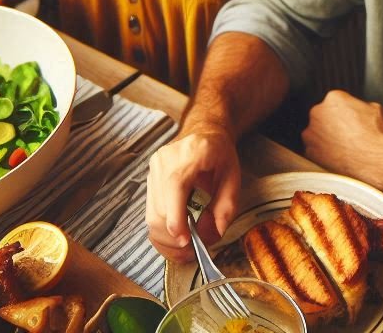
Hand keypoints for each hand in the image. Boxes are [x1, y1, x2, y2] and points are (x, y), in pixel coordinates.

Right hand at [146, 125, 240, 262]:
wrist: (203, 131)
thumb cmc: (220, 153)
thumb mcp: (233, 176)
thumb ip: (226, 206)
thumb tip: (209, 235)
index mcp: (192, 152)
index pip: (175, 187)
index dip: (177, 219)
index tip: (187, 241)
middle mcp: (166, 159)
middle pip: (160, 208)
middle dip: (175, 238)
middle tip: (193, 251)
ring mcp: (153, 169)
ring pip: (151, 216)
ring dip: (167, 239)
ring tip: (186, 249)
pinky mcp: (149, 179)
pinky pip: (149, 214)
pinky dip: (161, 233)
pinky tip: (175, 241)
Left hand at [302, 90, 382, 189]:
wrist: (377, 162)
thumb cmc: (378, 136)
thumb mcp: (376, 109)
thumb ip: (360, 106)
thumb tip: (359, 111)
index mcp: (334, 98)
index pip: (336, 101)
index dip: (345, 112)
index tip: (351, 119)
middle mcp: (318, 113)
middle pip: (323, 116)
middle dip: (333, 124)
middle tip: (348, 134)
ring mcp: (311, 135)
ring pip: (317, 134)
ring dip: (326, 139)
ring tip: (344, 148)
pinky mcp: (310, 154)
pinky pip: (315, 152)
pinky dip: (324, 155)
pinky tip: (340, 159)